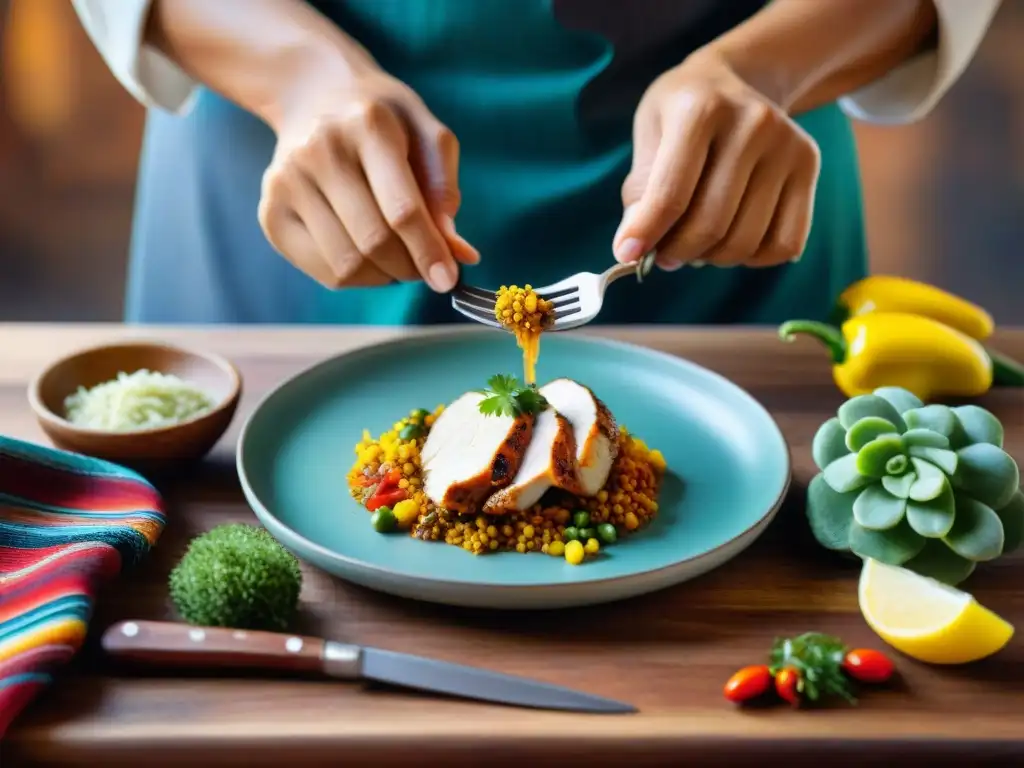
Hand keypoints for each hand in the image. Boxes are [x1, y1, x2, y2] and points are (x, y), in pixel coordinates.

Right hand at [258, 70, 478, 290]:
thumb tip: (459, 253)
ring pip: (346, 264)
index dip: (429, 251)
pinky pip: (323, 271)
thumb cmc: (383, 122)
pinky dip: (356, 278)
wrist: (313, 94)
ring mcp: (287, 182)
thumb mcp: (426, 134)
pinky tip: (367, 256)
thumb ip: (444, 190)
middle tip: (425, 269)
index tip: (447, 280)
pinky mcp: (271, 211)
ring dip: (384, 276)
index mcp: (368, 125)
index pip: (401, 209)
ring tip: (397, 259)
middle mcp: (320, 151)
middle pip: (373, 242)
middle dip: (409, 267)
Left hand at [613, 51, 820, 270]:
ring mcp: (787, 144)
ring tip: (696, 241)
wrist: (739, 77)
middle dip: (677, 252)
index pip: (671, 194)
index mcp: (701, 109)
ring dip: (711, 258)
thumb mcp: (650, 132)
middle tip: (663, 254)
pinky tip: (732, 240)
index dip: (646, 235)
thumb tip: (634, 249)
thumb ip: (640, 189)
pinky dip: (751, 259)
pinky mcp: (809, 165)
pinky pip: (783, 243)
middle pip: (710, 224)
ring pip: (744, 242)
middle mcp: (752, 123)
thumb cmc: (683, 111)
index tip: (626, 257)